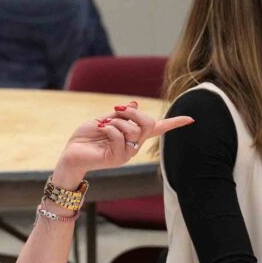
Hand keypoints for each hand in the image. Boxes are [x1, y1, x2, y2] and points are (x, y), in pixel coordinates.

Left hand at [52, 100, 192, 183]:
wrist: (71, 154)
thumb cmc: (86, 137)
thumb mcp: (104, 120)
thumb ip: (120, 115)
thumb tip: (135, 103)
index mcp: (132, 135)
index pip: (158, 128)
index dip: (174, 123)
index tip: (191, 118)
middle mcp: (134, 145)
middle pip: (149, 124)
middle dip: (134, 112)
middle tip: (117, 110)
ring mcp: (127, 153)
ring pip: (134, 130)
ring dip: (117, 121)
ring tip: (102, 124)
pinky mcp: (117, 158)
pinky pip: (120, 136)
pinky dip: (108, 128)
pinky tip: (99, 129)